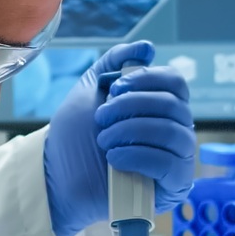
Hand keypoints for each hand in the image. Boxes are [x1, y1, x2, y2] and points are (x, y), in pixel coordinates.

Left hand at [43, 42, 194, 235]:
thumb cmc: (75, 137)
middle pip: (175, 104)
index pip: (176, 83)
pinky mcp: (173, 187)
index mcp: (160, 107)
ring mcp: (176, 160)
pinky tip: (114, 158)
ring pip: (173, 132)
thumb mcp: (91, 89)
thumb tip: (148, 48)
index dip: (146, 79)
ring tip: (104, 139)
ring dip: (131, 130)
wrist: (57, 177)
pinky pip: (169, 163)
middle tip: (101, 116)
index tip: (114, 88)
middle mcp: (175, 130)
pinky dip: (137, 154)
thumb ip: (115, 63)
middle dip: (131, 106)